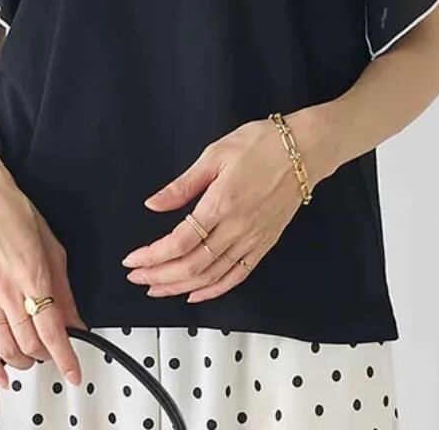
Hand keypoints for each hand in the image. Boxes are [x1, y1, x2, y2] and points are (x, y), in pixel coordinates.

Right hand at [0, 149, 86, 389]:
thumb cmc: (15, 214)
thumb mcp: (52, 247)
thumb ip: (64, 289)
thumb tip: (76, 320)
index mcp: (32, 274)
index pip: (52, 329)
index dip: (65, 356)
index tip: (74, 372)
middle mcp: (6, 290)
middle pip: (29, 344)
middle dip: (48, 356)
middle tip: (59, 352)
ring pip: (5, 348)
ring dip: (25, 361)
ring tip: (37, 357)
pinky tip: (3, 373)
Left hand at [121, 109, 331, 302]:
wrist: (306, 149)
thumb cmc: (262, 144)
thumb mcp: (215, 154)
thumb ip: (183, 184)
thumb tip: (153, 204)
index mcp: (221, 203)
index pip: (179, 242)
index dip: (152, 256)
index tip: (132, 260)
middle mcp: (237, 227)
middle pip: (193, 265)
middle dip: (160, 276)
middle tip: (136, 277)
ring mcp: (253, 238)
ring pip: (213, 276)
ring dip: (181, 287)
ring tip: (157, 289)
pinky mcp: (266, 243)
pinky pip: (238, 274)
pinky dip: (216, 290)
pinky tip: (197, 294)